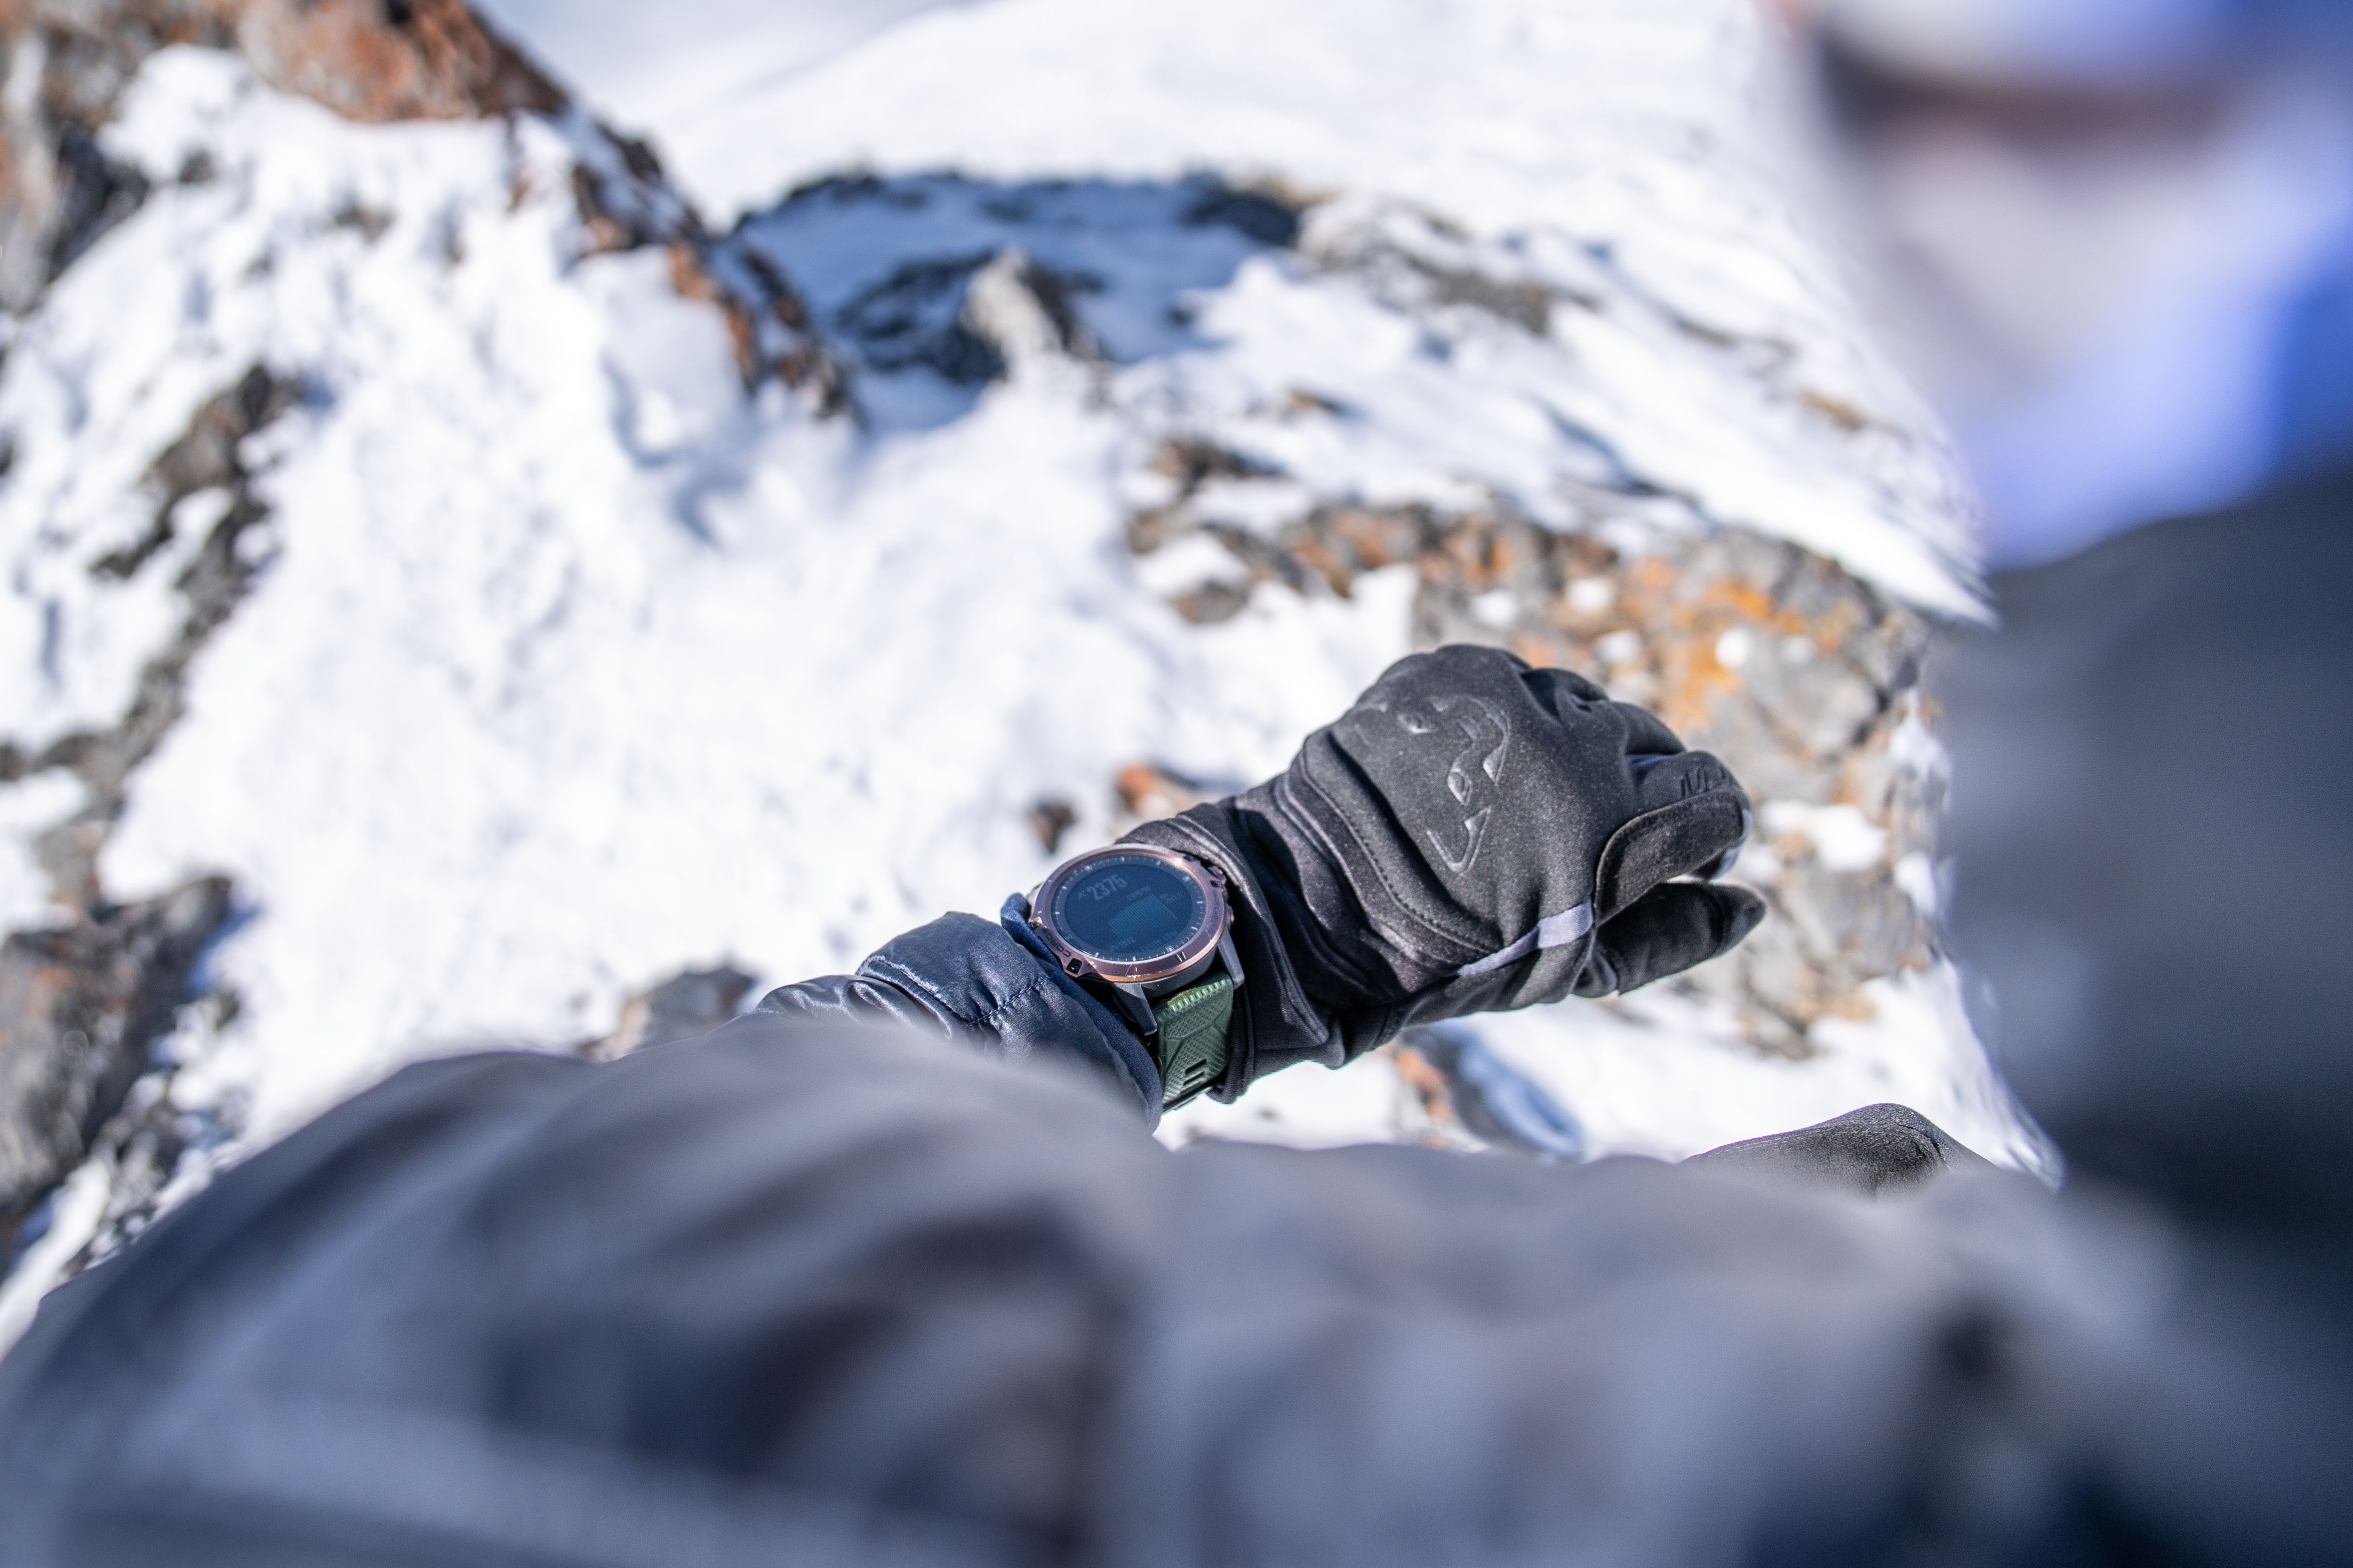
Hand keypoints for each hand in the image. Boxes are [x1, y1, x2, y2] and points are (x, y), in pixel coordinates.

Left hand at [1125, 645, 1763, 1091]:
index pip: (1714, 793)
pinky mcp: (1452, 667)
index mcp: (1617, 820)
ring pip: (1582, 707)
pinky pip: (1513, 685)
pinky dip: (1505, 725)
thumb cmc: (1448, 954)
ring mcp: (1509, 695)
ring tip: (1508, 815)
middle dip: (1633, 794)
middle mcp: (1574, 742)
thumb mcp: (1570, 967)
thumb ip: (1675, 936)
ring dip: (1568, 752)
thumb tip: (1751, 906)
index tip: (1678, 859)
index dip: (1706, 832)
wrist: (1311, 906)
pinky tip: (1466, 779)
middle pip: (1650, 746)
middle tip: (1572, 846)